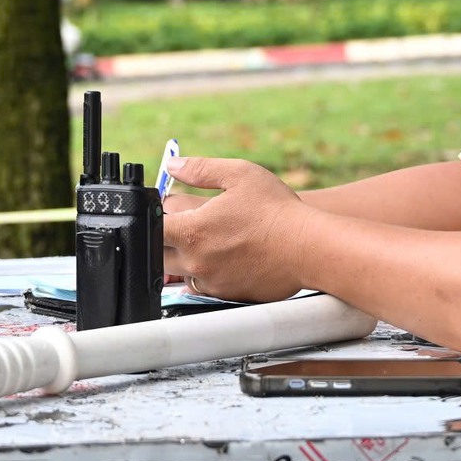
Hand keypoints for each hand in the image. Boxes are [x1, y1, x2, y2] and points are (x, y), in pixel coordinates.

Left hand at [160, 155, 310, 303]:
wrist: (309, 248)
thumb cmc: (278, 212)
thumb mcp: (239, 174)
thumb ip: (200, 169)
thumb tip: (172, 165)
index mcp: (194, 231)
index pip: (151, 229)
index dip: (153, 218)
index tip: (164, 212)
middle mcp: (197, 261)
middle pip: (159, 255)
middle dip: (165, 240)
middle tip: (185, 225)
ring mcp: (211, 282)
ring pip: (180, 274)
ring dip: (184, 258)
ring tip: (209, 241)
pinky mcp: (227, 295)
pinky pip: (203, 287)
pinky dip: (206, 273)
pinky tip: (225, 257)